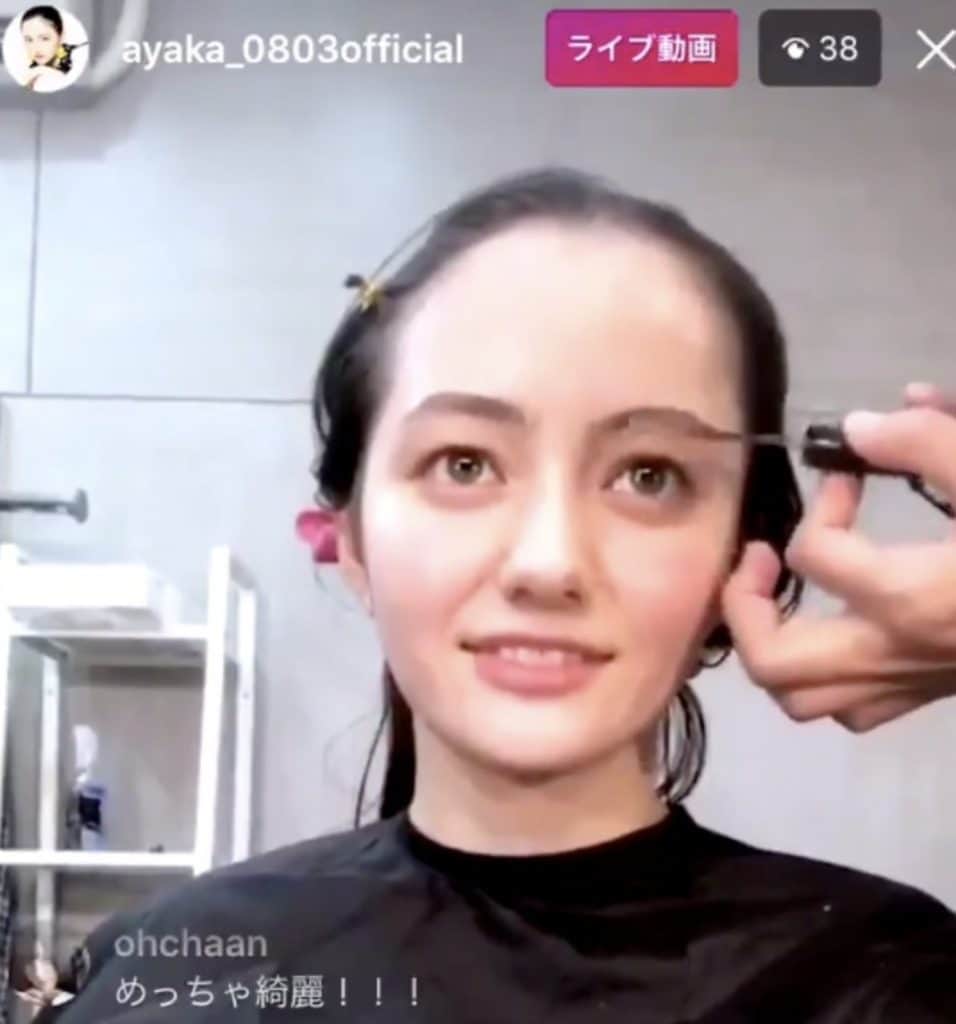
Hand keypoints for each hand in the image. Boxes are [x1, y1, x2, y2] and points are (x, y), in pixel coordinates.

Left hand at [721, 381, 955, 731]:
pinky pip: (855, 709)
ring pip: (804, 703)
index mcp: (910, 599)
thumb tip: (861, 426)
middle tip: (763, 558)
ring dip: (774, 649)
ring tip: (787, 596)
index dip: (818, 504)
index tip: (846, 476)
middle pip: (773, 664)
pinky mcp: (933, 695)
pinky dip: (825, 675)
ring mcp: (913, 685)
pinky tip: (844, 627)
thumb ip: (930, 444)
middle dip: (744, 606)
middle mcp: (897, 654)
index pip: (813, 553)